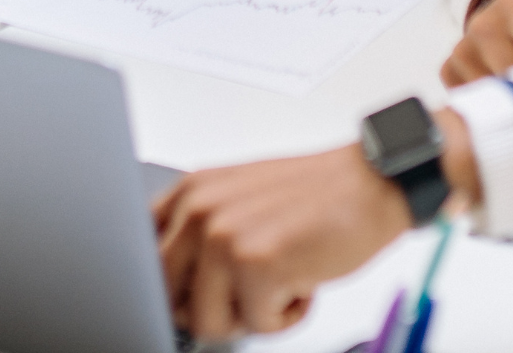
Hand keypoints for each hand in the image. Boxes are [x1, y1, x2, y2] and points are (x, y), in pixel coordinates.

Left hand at [155, 114, 479, 342]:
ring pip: (207, 323)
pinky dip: (286, 317)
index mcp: (191, 192)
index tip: (188, 299)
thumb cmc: (311, 199)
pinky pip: (256, 327)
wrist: (368, 185)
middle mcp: (200, 210)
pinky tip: (303, 280)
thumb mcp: (239, 201)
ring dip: (250, 316)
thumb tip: (171, 290)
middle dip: (208, 310)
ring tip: (280, 280)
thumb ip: (201, 233)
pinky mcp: (257, 265)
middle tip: (249, 291)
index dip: (165, 288)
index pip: (144, 252)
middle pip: (168, 297)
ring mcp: (225, 237)